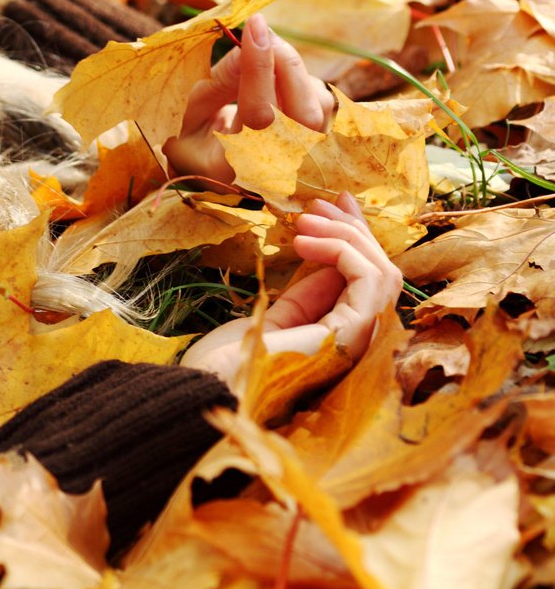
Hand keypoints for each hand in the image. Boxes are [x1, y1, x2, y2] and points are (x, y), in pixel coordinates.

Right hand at [162, 15, 334, 184]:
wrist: (217, 174)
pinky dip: (299, 80)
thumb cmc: (197, 142)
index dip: (258, 67)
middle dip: (283, 62)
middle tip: (261, 33)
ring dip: (290, 70)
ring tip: (260, 57)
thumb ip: (217, 83)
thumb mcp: (191, 113)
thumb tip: (248, 47)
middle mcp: (275, 172)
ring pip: (315, 104)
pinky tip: (274, 76)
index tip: (254, 25)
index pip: (258, 115)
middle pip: (301, 112)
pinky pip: (321, 102)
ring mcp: (303, 161)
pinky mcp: (319, 142)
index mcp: (233, 169)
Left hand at [180, 193, 400, 386]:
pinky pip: (368, 277)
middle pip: (380, 274)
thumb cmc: (227, 361)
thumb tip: (325, 251)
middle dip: (352, 230)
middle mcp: (359, 342)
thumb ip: (305, 293)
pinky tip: (305, 240)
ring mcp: (359, 340)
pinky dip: (342, 249)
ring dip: (347, 234)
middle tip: (319, 202)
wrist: (206, 386)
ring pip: (382, 271)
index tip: (325, 210)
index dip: (349, 242)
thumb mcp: (272, 317)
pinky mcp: (353, 333)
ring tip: (305, 218)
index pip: (363, 283)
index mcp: (341, 341)